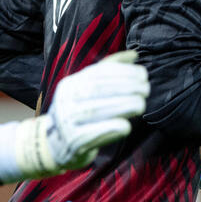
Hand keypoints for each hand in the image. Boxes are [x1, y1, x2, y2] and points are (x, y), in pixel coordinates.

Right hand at [12, 50, 149, 178]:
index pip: (97, 72)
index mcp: (70, 84)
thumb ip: (109, 71)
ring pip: (96, 109)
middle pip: (97, 89)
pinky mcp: (73, 141)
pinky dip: (112, 127)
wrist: (55, 146)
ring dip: (123, 106)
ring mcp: (66, 121)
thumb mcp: (87, 90)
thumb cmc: (79, 113)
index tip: (143, 74)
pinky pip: (94, 132)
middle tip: (146, 90)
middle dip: (126, 87)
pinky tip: (127, 126)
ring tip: (141, 105)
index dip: (123, 71)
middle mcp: (65, 100)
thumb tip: (134, 55)